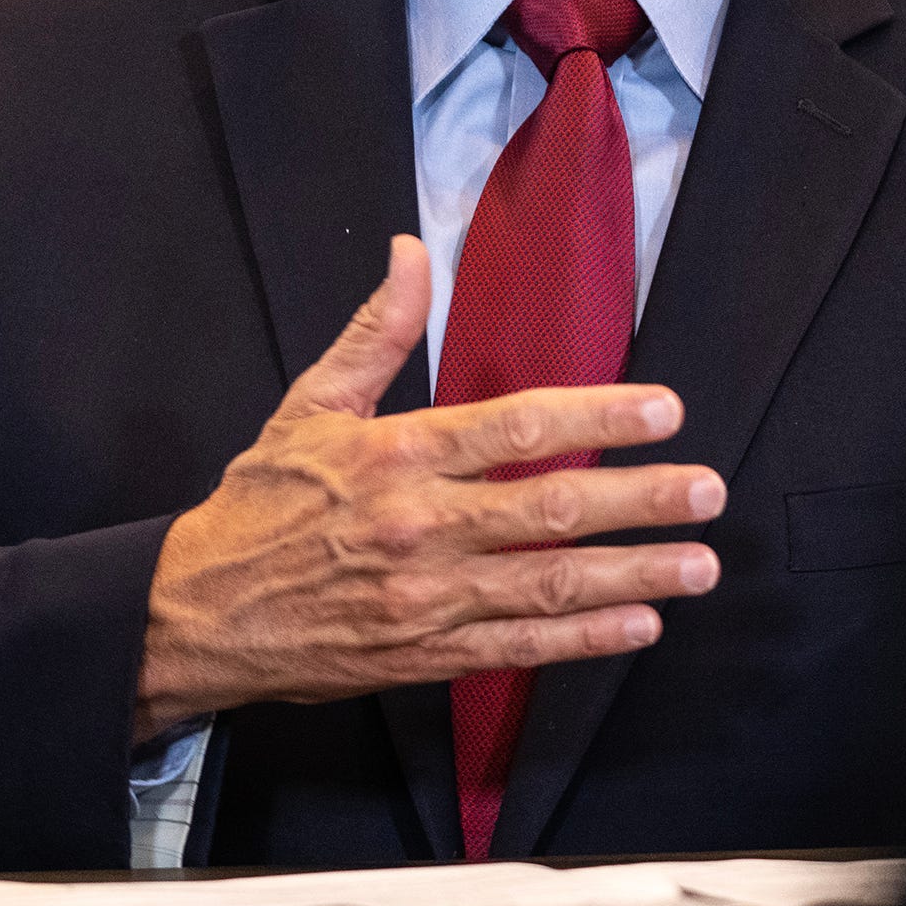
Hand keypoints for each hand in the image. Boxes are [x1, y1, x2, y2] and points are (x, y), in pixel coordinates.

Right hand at [133, 235, 724, 740]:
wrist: (198, 613)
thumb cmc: (260, 502)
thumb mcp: (308, 404)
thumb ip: (375, 331)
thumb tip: (410, 252)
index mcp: (397, 454)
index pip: (517, 428)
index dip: (598, 418)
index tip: (662, 410)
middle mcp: (420, 526)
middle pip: (550, 509)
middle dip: (640, 500)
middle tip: (707, 489)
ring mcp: (427, 597)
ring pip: (549, 584)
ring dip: (634, 573)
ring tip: (699, 562)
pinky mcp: (424, 654)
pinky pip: (519, 646)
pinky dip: (585, 639)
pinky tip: (641, 623)